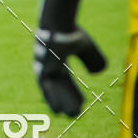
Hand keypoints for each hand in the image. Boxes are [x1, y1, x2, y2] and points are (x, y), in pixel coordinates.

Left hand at [34, 0, 106, 116]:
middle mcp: (49, 64)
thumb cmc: (71, 31)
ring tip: (64, 114)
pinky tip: (57, 109)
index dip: (72, 92)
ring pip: (49, 90)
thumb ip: (93, 59)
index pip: (66, 80)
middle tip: (72, 114)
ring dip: (57, 102)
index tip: (81, 103)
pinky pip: (45, 90)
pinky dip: (52, 99)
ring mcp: (43, 67)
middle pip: (57, 87)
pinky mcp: (40, 69)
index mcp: (59, 59)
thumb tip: (97, 73)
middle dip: (64, 100)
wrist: (58, 23)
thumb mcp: (86, 46)